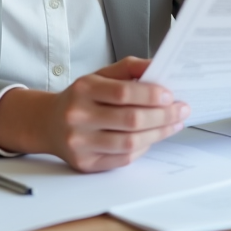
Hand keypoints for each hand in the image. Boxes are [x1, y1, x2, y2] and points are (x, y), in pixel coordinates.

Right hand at [0, 57, 188, 172]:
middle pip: (130, 120)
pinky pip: (123, 159)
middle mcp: (78, 116)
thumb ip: (130, 68)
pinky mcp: (85, 163)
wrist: (49, 123)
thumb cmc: (82, 97)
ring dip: (158, 134)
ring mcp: (80, 143)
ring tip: (174, 124)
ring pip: (129, 142)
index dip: (150, 94)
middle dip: (162, 116)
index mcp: (84, 89)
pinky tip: (152, 138)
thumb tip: (159, 67)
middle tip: (181, 110)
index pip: (123, 93)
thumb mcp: (100, 74)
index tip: (170, 95)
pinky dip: (143, 148)